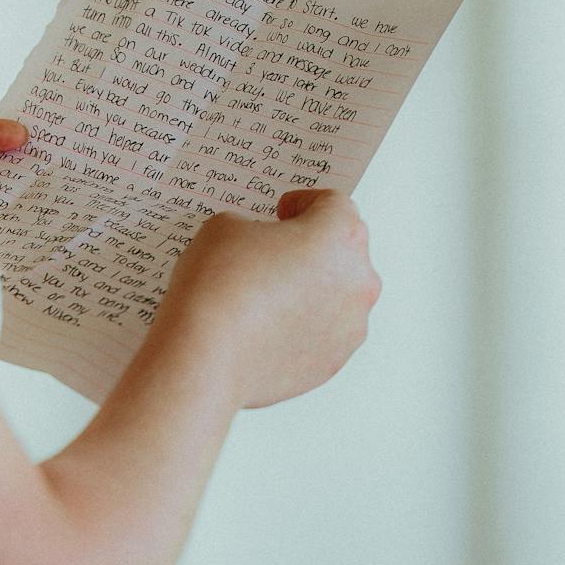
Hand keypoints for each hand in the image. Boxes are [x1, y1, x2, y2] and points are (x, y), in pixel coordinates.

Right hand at [164, 189, 380, 409]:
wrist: (207, 358)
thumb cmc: (220, 288)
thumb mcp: (225, 227)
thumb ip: (254, 227)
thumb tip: (260, 245)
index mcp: (338, 236)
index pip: (334, 204)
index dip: (304, 203)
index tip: (284, 212)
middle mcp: (357, 281)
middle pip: (343, 251)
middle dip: (311, 246)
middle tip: (273, 249)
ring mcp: (350, 326)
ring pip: (337, 294)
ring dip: (310, 287)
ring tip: (266, 292)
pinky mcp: (333, 361)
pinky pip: (324, 331)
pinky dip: (303, 323)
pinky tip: (265, 324)